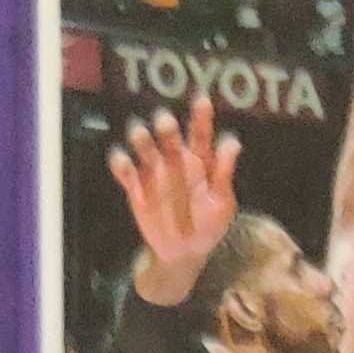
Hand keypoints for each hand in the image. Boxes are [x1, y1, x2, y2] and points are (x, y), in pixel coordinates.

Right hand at [107, 96, 240, 306]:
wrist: (185, 252)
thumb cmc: (209, 224)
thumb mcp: (222, 202)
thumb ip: (224, 173)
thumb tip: (233, 142)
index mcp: (199, 160)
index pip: (200, 134)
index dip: (200, 116)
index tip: (202, 99)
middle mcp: (174, 159)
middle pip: (168, 135)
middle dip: (165, 127)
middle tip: (165, 123)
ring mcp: (153, 171)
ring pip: (144, 146)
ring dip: (141, 138)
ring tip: (142, 135)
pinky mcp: (135, 187)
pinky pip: (125, 171)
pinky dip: (121, 162)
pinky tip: (123, 160)